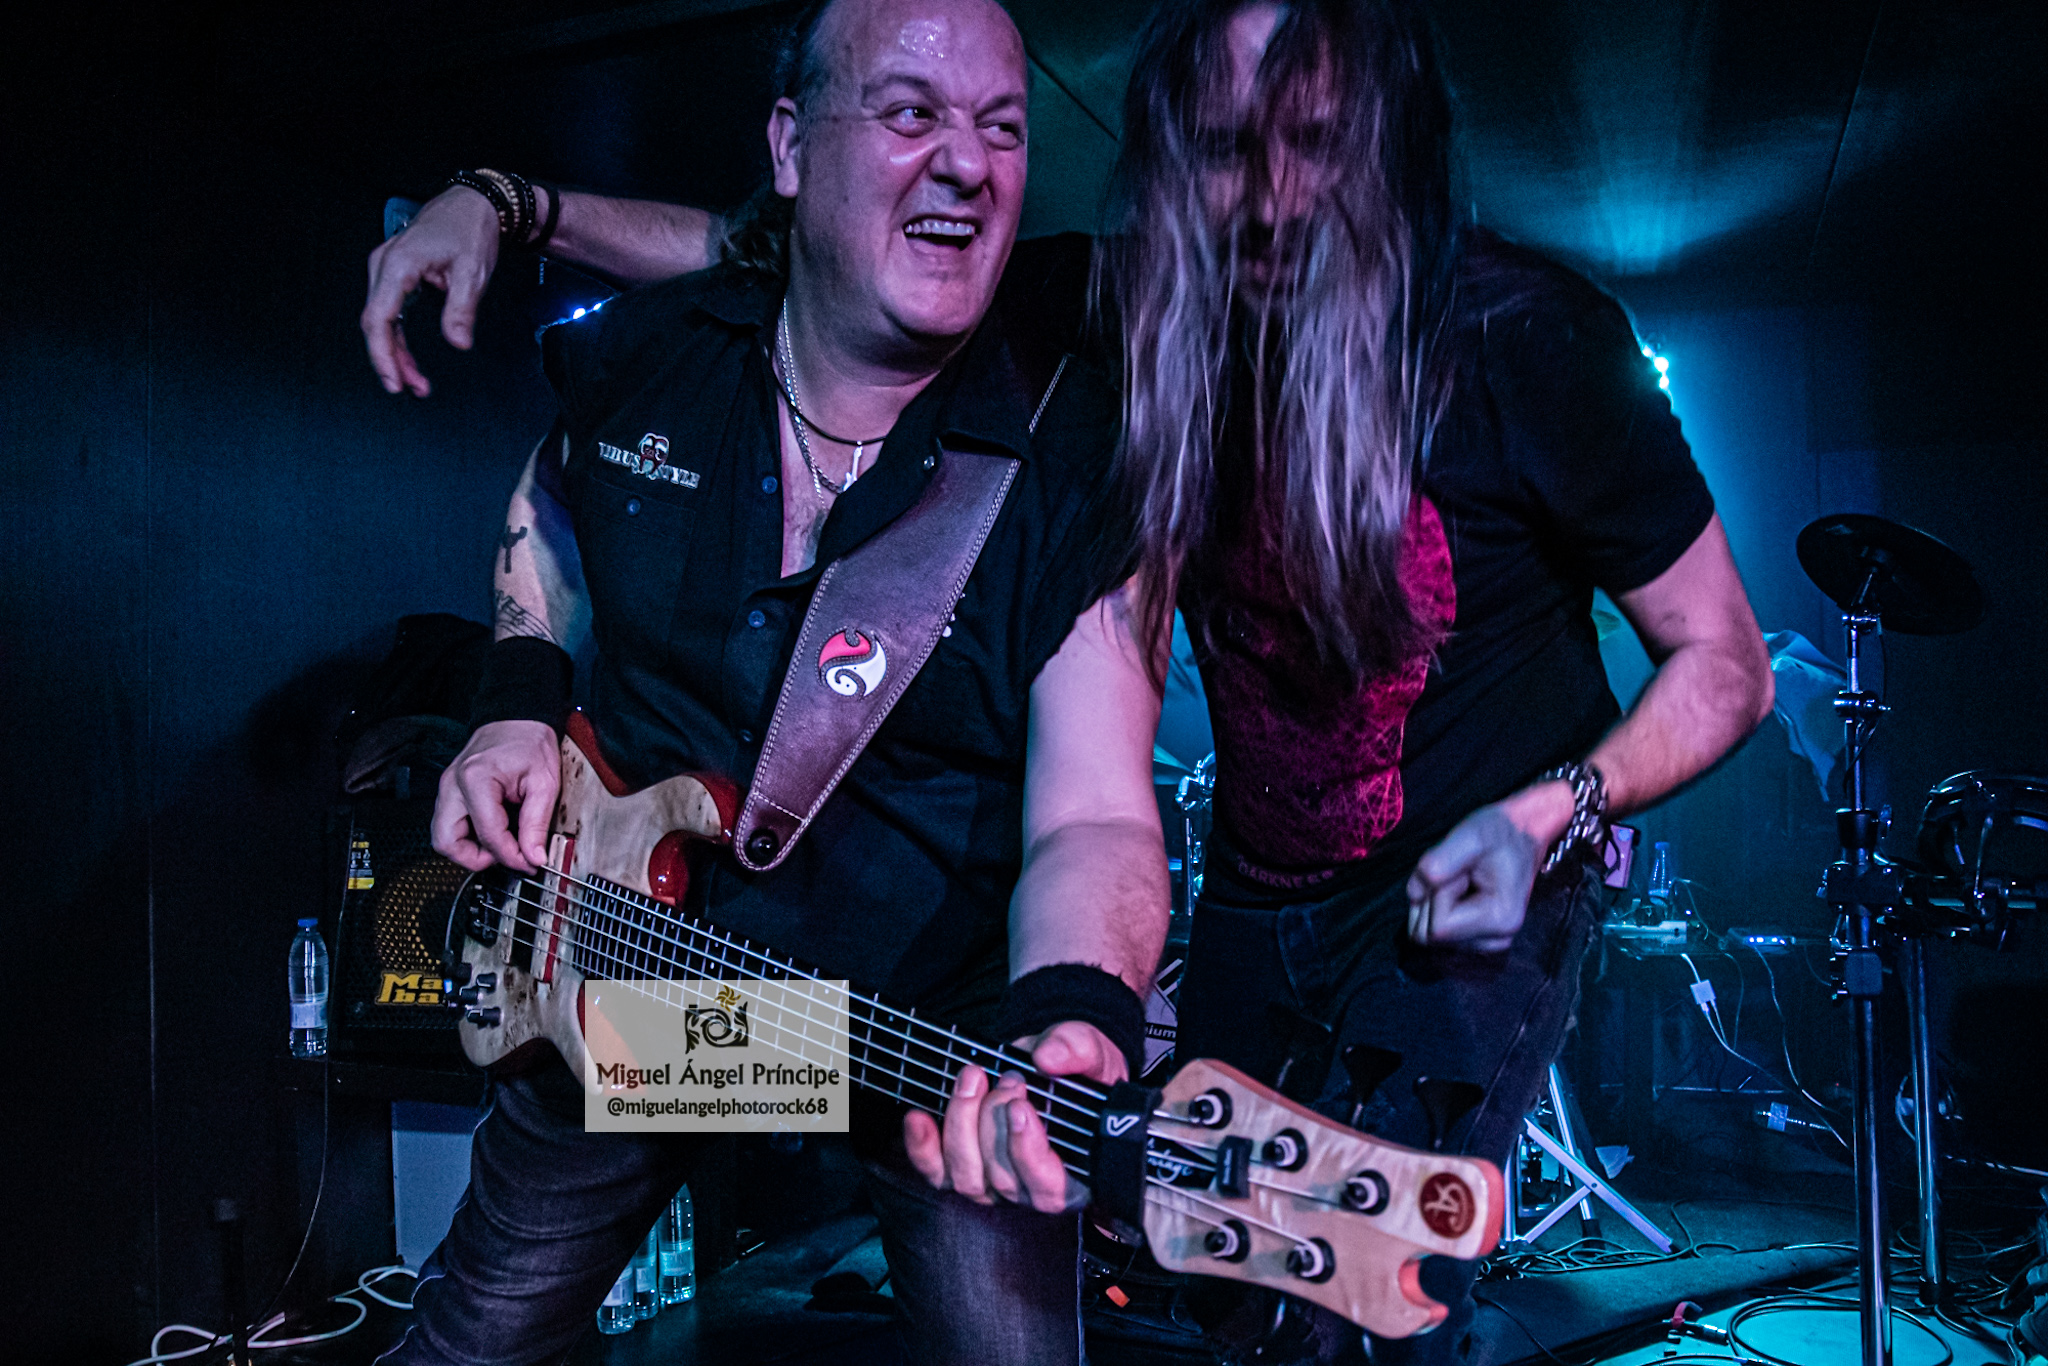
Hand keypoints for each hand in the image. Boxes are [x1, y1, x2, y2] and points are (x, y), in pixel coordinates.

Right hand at [361, 186, 502, 396]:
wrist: (473, 203)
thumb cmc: (470, 229)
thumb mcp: (473, 272)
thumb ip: (461, 310)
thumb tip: (458, 342)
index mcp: (398, 265)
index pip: (378, 318)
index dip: (382, 354)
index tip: (394, 380)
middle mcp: (384, 265)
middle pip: (376, 323)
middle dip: (391, 360)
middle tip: (412, 389)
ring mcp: (387, 269)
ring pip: (382, 320)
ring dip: (396, 352)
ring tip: (416, 382)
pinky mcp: (396, 274)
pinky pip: (390, 311)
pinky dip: (398, 337)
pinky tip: (409, 359)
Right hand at [432, 720, 560, 872]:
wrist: (517, 719)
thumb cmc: (529, 743)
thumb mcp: (544, 782)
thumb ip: (537, 823)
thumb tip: (534, 856)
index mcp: (475, 779)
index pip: (487, 835)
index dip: (509, 856)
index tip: (528, 862)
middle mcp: (452, 785)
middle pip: (445, 841)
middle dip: (474, 859)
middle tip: (503, 857)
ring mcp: (446, 788)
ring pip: (442, 836)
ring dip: (468, 849)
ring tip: (500, 844)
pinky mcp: (449, 792)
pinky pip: (449, 825)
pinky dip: (467, 836)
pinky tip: (492, 832)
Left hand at [902, 1020, 1126, 1212]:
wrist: (1046, 1068)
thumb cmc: (1077, 1072)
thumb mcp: (1091, 1053)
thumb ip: (1077, 1050)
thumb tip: (1047, 1059)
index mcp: (1073, 1176)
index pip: (1049, 1190)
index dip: (1030, 1152)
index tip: (1021, 1108)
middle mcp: (1029, 1190)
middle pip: (1002, 1181)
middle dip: (996, 1123)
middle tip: (1009, 1079)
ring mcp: (991, 1184)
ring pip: (967, 1177)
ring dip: (962, 1123)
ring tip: (972, 1077)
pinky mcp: (959, 1169)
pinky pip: (935, 1171)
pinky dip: (922, 1146)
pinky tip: (918, 1116)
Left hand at [1405, 782, 1570, 952]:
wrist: (1523, 831)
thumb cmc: (1498, 832)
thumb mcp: (1468, 837)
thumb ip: (1438, 863)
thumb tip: (1414, 896)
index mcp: (1500, 921)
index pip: (1438, 928)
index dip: (1436, 894)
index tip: (1460, 870)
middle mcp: (1496, 940)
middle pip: (1429, 935)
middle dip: (1432, 898)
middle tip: (1459, 873)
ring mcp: (1487, 943)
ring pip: (1428, 935)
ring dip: (1433, 901)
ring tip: (1461, 878)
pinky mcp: (1477, 939)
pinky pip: (1435, 931)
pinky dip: (1437, 907)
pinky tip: (1460, 889)